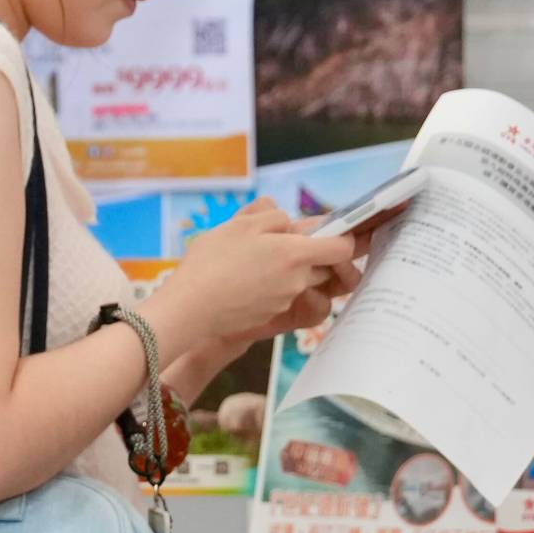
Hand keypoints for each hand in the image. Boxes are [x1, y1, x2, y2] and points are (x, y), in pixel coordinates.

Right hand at [159, 199, 369, 350]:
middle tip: (281, 242)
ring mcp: (284, 300)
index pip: (342, 247)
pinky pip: (281, 295)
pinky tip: (243, 279)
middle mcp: (297, 280)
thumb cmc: (213, 262)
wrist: (190, 307)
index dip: (343, 237)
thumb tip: (287, 222)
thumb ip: (272, 217)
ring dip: (288, 269)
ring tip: (255, 260)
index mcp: (295, 254)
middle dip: (310, 254)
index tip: (330, 231)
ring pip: (300, 281)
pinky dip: (270, 286)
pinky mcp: (270, 315)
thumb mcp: (240, 225)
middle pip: (322, 266)